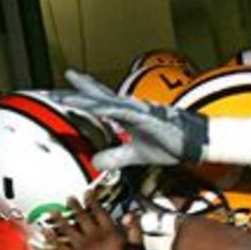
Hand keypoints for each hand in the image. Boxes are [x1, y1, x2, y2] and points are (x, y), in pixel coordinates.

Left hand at [50, 198, 143, 249]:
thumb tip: (131, 217)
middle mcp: (93, 239)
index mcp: (110, 234)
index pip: (99, 212)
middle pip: (82, 218)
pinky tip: (48, 234)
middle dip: (75, 206)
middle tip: (70, 199)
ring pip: (68, 230)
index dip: (93, 201)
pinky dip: (53, 239)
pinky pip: (60, 248)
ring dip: (60, 219)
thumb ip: (135, 231)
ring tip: (54, 212)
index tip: (88, 194)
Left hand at [51, 70, 210, 169]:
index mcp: (126, 114)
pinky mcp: (148, 116)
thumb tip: (96, 162)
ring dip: (85, 99)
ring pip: (106, 101)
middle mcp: (129, 107)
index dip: (80, 96)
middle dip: (75, 90)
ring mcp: (138, 110)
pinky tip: (96, 107)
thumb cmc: (171, 143)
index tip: (60, 93)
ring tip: (65, 98)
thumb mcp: (136, 155)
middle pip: (97, 96)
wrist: (197, 142)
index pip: (98, 102)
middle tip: (54, 88)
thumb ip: (116, 156)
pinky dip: (109, 108)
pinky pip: (124, 111)